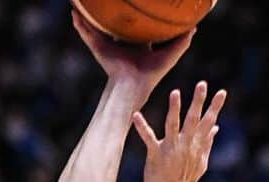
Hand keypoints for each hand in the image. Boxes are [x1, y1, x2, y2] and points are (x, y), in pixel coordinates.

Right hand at [72, 7, 193, 103]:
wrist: (133, 86)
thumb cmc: (151, 75)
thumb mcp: (169, 55)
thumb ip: (181, 43)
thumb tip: (195, 28)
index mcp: (137, 44)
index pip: (136, 26)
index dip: (136, 15)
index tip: (138, 2)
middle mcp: (121, 43)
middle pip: (115, 23)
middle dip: (111, 12)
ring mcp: (108, 45)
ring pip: (98, 26)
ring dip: (90, 15)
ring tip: (82, 1)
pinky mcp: (98, 47)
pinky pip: (87, 33)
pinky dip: (80, 24)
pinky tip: (74, 12)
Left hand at [133, 82, 225, 181]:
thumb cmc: (185, 181)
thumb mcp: (200, 163)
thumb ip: (207, 143)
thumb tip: (216, 128)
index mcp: (195, 145)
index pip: (208, 122)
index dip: (215, 107)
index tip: (222, 92)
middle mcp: (185, 145)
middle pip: (193, 120)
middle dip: (198, 102)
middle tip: (202, 84)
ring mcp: (170, 149)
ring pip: (173, 126)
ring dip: (174, 109)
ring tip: (175, 93)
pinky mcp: (156, 155)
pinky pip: (149, 139)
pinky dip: (142, 127)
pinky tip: (135, 115)